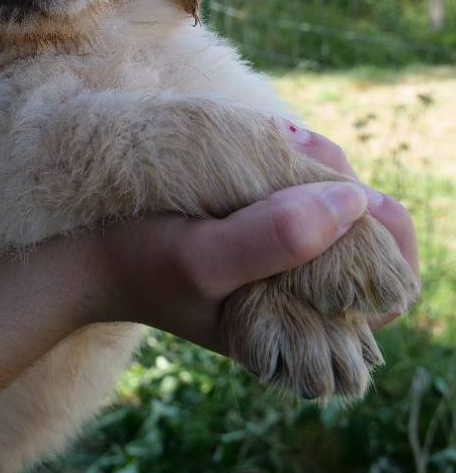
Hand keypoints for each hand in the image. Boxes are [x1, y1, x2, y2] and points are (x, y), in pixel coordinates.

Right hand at [92, 126, 417, 353]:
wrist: (82, 258)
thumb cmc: (139, 264)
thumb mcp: (204, 257)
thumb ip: (276, 238)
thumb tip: (356, 201)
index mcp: (300, 334)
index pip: (389, 290)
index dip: (383, 234)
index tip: (340, 189)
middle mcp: (297, 304)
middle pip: (366, 239)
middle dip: (343, 185)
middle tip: (298, 143)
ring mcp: (277, 269)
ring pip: (334, 211)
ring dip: (318, 168)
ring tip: (283, 138)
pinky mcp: (255, 239)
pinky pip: (299, 199)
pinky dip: (295, 167)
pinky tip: (272, 143)